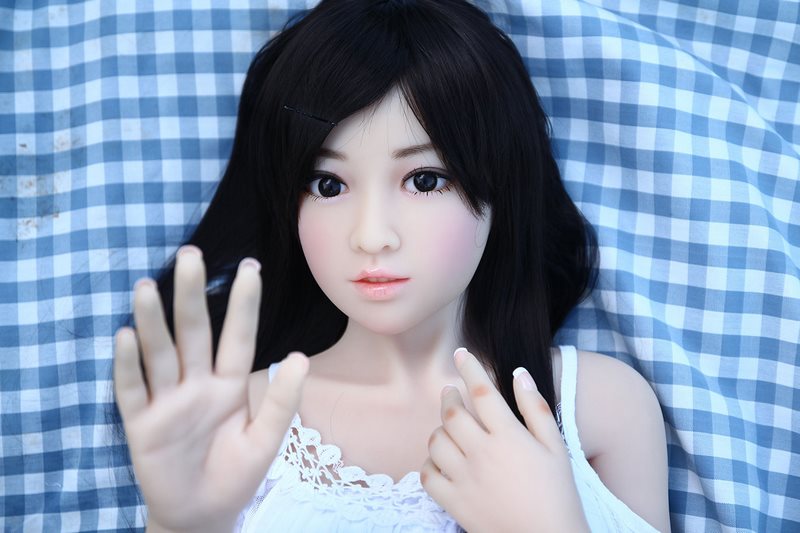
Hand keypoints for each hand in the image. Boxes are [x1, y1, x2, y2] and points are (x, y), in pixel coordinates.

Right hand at [114, 246, 307, 532]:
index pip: (237, 336)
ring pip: (160, 354)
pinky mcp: (142, 424)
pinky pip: (132, 391)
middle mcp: (197, 385)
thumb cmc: (237, 474)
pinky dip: (128, 366)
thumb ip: (281, 400)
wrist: (203, 515)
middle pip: (194, 333)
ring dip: (152, 322)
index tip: (250, 266)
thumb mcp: (266, 439)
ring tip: (147, 286)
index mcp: (229, 385)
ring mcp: (167, 402)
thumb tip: (300, 357)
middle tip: (191, 254)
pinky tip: (125, 337)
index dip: (243, 303)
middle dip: (191, 295)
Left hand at [421, 348, 588, 532]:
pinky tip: (441, 459)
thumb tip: (519, 373)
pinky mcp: (454, 502)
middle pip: (452, 413)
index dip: (470, 367)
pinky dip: (430, 463)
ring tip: (449, 426)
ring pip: (437, 441)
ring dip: (440, 429)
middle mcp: (482, 454)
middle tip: (451, 390)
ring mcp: (464, 479)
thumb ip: (535, 408)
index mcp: (509, 437)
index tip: (461, 352)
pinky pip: (428, 475)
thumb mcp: (556, 448)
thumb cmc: (557, 495)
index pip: (482, 391)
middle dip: (448, 395)